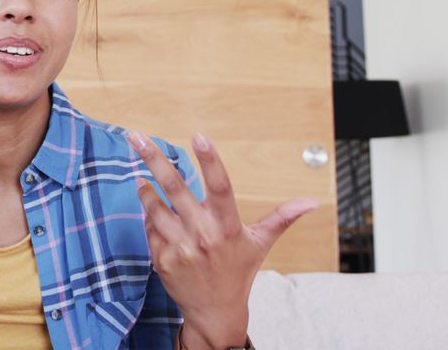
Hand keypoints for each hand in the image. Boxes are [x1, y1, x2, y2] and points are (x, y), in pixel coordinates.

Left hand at [126, 131, 318, 347]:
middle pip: (175, 188)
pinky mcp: (162, 258)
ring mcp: (180, 247)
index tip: (199, 136)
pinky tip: (153, 211)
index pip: (220, 186)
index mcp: (228, 226)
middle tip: (135, 136)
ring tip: (140, 176)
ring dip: (145, 189)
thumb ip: (282, 218)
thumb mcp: (261, 243)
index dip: (211, 160)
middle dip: (154, 159)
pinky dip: (150, 216)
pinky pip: (150, 227)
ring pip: (155, 207)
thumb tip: (312, 202)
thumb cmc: (238, 272)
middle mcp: (203, 235)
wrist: (215, 312)